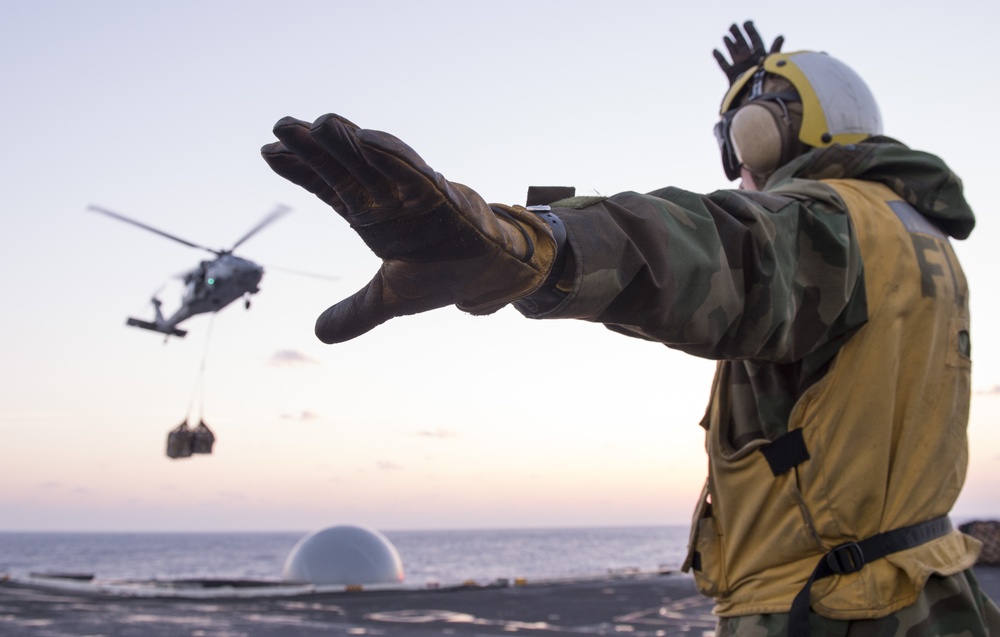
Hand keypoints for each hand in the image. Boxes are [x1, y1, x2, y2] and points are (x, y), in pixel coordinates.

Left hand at [261, 114, 556, 343]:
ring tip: (320, 122)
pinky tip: (367, 138)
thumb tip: (319, 334)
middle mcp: (387, 200)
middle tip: (281, 126)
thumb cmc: (440, 275)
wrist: (489, 274)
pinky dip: (391, 156)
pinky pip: (412, 173)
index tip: (269, 153)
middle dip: (312, 148)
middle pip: (343, 168)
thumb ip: (356, 313)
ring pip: (374, 164)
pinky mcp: (440, 197)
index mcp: (372, 217)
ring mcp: (412, 195)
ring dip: (348, 143)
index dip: (300, 170)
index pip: (328, 187)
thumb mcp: (390, 300)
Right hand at [713, 21, 783, 84]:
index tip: (746, 23)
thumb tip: (781, 36)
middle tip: (732, 25)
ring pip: (733, 52)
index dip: (751, 30)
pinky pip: (724, 64)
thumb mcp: (771, 63)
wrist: (754, 98)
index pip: (755, 39)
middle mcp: (749, 60)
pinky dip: (719, 57)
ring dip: (729, 44)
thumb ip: (775, 50)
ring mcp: (740, 67)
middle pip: (742, 43)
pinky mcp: (731, 75)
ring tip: (725, 36)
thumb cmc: (765, 81)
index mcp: (760, 55)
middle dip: (737, 34)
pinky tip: (715, 50)